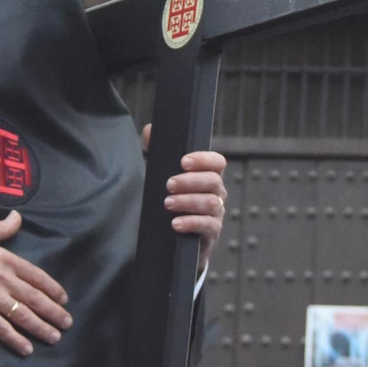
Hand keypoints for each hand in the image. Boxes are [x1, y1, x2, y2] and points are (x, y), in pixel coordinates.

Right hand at [0, 211, 71, 356]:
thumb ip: (1, 228)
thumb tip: (17, 216)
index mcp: (4, 258)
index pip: (37, 275)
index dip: (53, 289)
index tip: (64, 299)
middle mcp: (2, 278)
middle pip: (35, 298)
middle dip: (54, 312)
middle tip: (67, 323)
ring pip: (23, 315)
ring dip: (41, 328)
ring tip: (54, 337)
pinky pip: (1, 328)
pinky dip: (15, 340)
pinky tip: (26, 349)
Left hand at [142, 125, 227, 272]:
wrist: (173, 236)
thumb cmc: (173, 199)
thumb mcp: (162, 176)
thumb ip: (157, 152)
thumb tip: (150, 130)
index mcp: (209, 176)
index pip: (217, 162)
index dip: (203, 159)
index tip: (183, 161)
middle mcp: (217, 193)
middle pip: (213, 181)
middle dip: (190, 182)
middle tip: (168, 185)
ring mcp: (217, 213)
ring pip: (211, 203)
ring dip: (188, 202)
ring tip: (167, 204)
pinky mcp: (211, 233)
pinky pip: (209, 226)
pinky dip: (192, 223)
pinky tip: (175, 223)